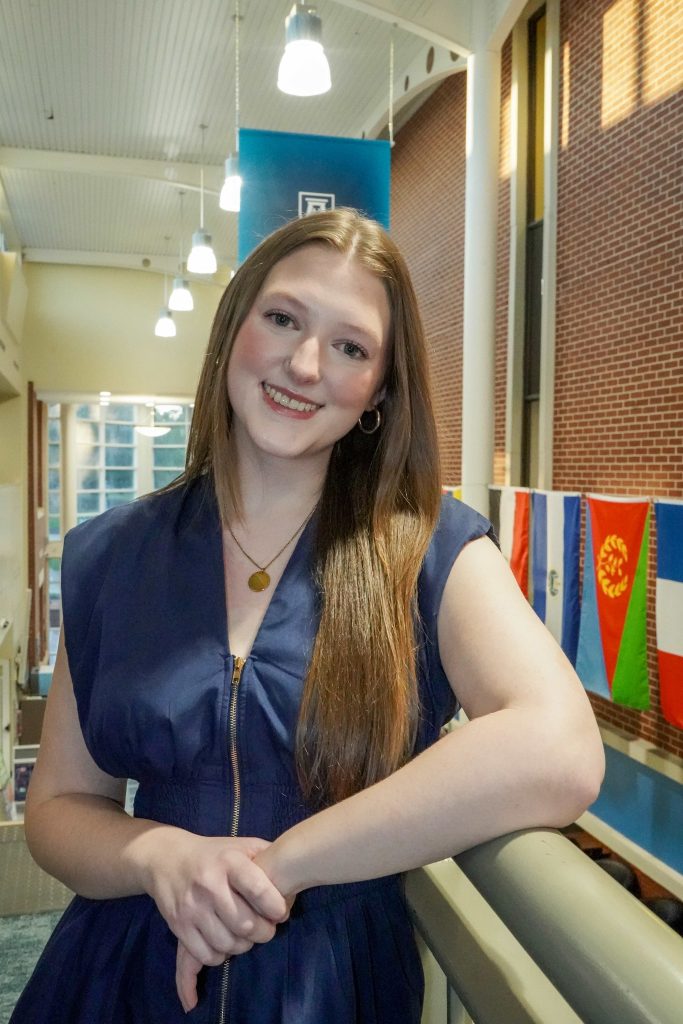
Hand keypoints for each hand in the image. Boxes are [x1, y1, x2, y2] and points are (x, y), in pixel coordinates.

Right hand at [141, 832, 288, 1011]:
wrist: (166, 858)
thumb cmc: (214, 854)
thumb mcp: (241, 846)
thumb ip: (267, 856)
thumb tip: (294, 875)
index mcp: (229, 861)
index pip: (258, 890)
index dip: (276, 907)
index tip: (280, 912)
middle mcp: (209, 884)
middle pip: (245, 924)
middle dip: (263, 932)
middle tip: (266, 928)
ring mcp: (192, 907)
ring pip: (227, 944)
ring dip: (242, 946)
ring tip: (246, 935)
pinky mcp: (178, 925)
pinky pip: (206, 955)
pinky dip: (220, 956)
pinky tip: (224, 943)